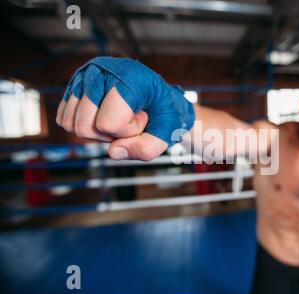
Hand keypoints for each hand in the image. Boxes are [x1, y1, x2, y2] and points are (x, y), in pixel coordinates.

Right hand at [56, 56, 194, 159]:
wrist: (156, 93)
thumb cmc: (162, 110)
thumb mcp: (167, 131)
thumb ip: (147, 148)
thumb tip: (113, 151)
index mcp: (129, 77)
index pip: (108, 123)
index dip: (128, 132)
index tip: (143, 117)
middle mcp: (101, 70)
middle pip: (84, 127)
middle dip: (110, 134)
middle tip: (130, 120)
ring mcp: (84, 75)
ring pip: (71, 125)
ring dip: (97, 131)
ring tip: (118, 117)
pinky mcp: (72, 84)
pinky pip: (64, 120)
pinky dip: (85, 126)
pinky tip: (105, 115)